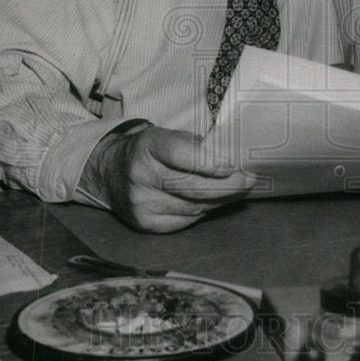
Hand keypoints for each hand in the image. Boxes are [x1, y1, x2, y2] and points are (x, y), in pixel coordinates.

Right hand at [80, 123, 255, 231]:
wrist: (111, 173)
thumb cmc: (152, 151)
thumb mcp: (169, 136)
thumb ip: (198, 147)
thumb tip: (235, 163)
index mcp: (146, 146)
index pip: (179, 154)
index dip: (208, 162)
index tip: (232, 166)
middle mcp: (139, 176)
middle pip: (191, 187)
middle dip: (226, 186)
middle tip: (248, 181)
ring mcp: (141, 204)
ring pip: (194, 207)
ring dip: (220, 199)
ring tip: (237, 189)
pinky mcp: (145, 224)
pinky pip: (186, 220)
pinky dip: (205, 211)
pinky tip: (213, 202)